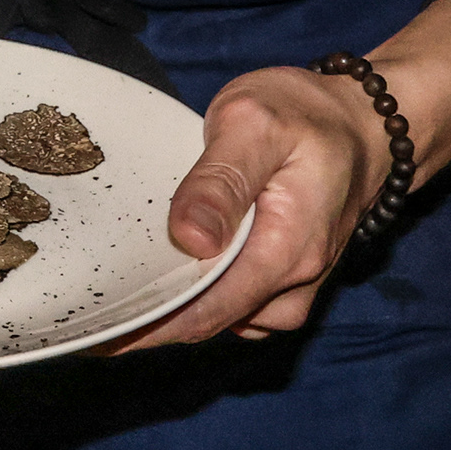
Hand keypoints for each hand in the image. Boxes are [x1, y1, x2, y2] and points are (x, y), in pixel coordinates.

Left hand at [118, 64, 395, 348]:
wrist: (363, 121)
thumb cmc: (306, 114)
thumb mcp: (254, 125)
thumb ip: (220, 181)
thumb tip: (190, 240)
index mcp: (286, 253)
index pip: (208, 313)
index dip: (148, 328)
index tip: (94, 335)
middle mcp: (294, 284)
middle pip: (209, 321)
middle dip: (150, 322)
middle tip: (87, 308)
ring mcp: (293, 285)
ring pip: (222, 317)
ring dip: (173, 307)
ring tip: (115, 284)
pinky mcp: (286, 276)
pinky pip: (236, 302)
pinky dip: (200, 293)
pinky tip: (163, 268)